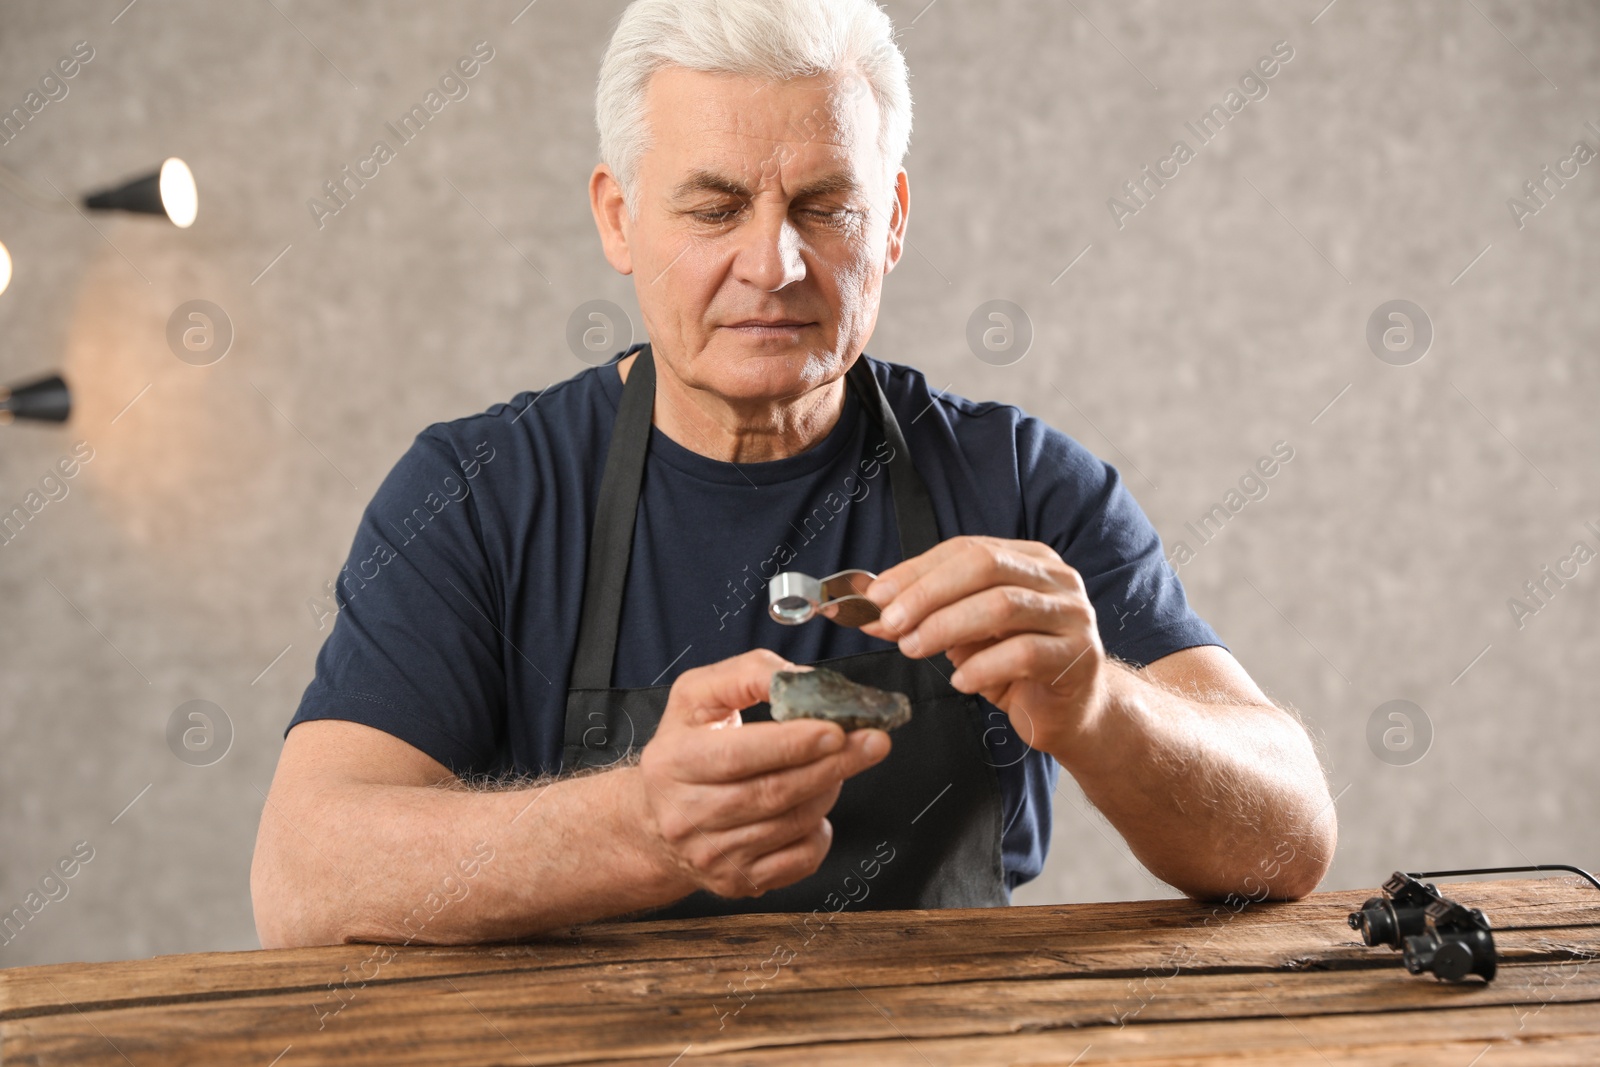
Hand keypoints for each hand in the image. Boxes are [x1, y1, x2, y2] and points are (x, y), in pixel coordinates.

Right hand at [636, 649, 891, 899]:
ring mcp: (712, 855)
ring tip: (840, 764)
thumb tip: (800, 679)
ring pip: (792, 825)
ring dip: (828, 790)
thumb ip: (746, 674)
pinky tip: (815, 807)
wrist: (656, 820)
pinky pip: (799, 860)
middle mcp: (686, 815)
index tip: (836, 729)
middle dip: (831, 765)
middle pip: (772, 793)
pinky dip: (820, 830)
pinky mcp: (736, 881)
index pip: (738, 756)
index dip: (791, 744)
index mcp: (674, 762)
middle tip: (873, 742)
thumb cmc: (687, 746)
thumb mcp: (698, 696)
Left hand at [859, 536, 1106, 755]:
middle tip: (891, 622)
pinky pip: (1023, 654)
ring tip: (914, 648)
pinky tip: (960, 680)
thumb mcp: (967, 633)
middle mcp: (1056, 579)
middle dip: (928, 592)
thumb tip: (873, 611)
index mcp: (1028, 559)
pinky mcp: (1078, 657)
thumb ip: (928, 615)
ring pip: (1003, 605)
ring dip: (947, 626)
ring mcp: (1072, 616)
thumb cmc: (1015, 667)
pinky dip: (982, 666)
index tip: (876, 596)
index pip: (966, 548)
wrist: (1071, 710)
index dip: (916, 570)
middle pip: (984, 566)